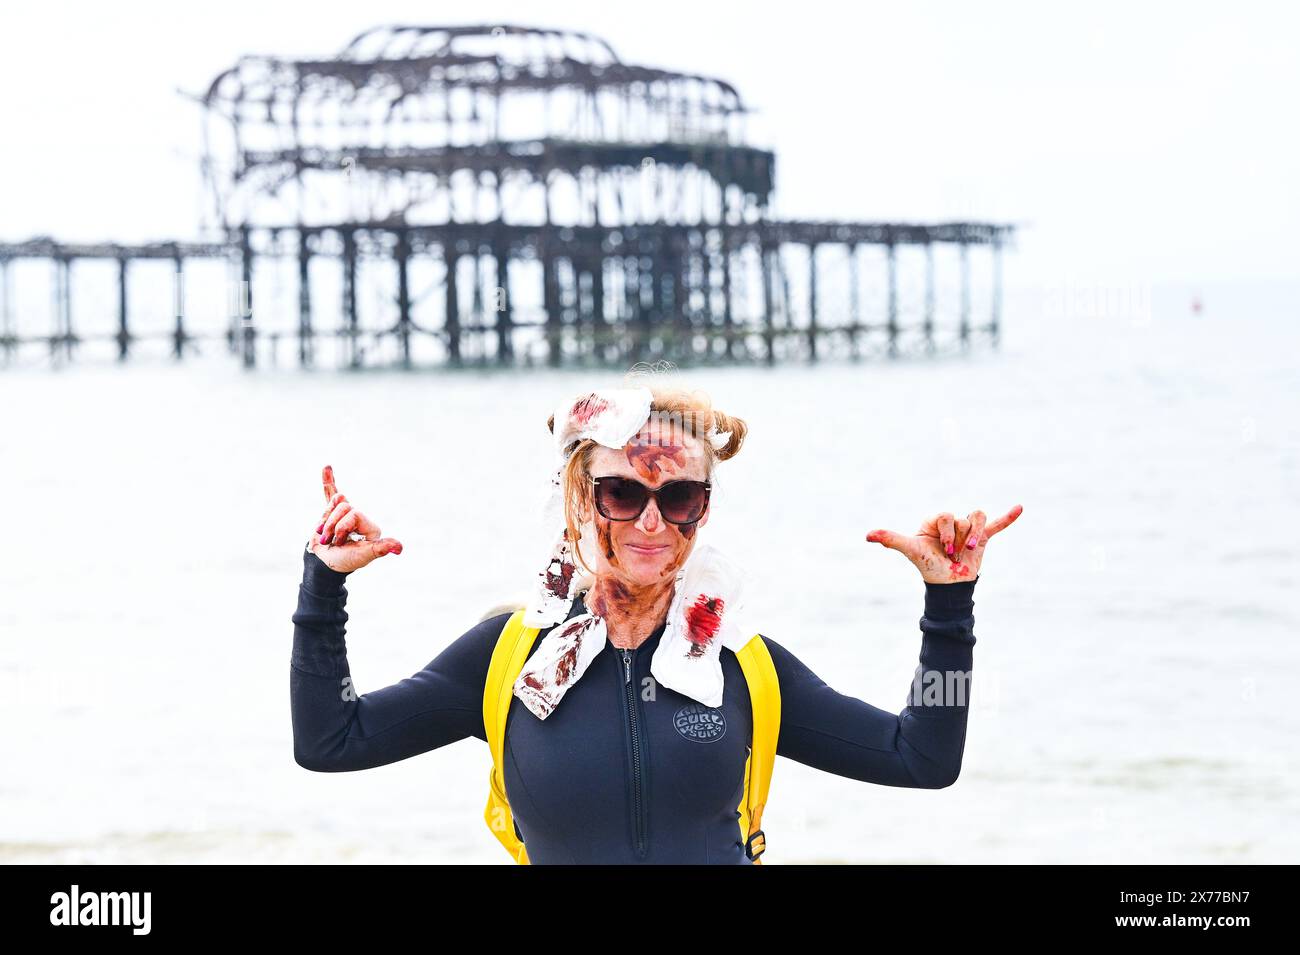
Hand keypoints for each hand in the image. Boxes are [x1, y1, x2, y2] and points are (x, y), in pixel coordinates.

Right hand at [308, 464, 403, 573]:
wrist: (324, 565)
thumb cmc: (344, 562)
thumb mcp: (363, 555)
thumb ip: (379, 549)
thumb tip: (400, 548)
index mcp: (370, 527)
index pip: (354, 512)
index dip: (341, 526)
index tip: (339, 542)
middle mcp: (360, 519)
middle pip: (343, 506)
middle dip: (331, 525)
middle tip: (330, 541)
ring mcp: (345, 515)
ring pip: (334, 502)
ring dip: (324, 519)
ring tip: (325, 536)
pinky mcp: (332, 513)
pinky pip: (330, 493)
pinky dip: (328, 481)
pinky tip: (327, 468)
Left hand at [865, 505, 1022, 583]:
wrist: (947, 585)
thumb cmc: (927, 565)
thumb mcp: (911, 550)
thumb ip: (891, 540)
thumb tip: (867, 535)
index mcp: (936, 520)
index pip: (947, 515)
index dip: (947, 533)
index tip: (944, 550)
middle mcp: (953, 521)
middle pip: (964, 518)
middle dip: (959, 539)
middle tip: (953, 554)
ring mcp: (969, 530)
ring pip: (978, 518)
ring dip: (975, 536)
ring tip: (970, 549)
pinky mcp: (984, 538)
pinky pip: (996, 525)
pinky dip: (1008, 518)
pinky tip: (1019, 508)